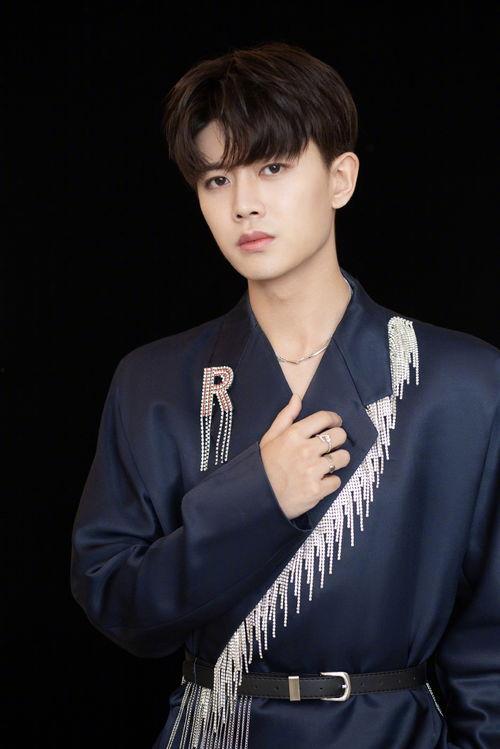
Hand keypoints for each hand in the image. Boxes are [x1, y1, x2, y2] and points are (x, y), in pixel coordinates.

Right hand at [259, 392, 349, 520]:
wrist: (257, 497)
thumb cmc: (264, 466)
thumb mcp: (269, 438)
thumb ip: (285, 417)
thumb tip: (297, 398)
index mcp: (293, 435)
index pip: (324, 418)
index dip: (334, 419)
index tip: (335, 424)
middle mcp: (305, 450)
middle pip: (340, 436)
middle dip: (339, 439)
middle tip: (332, 445)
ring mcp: (312, 470)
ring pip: (343, 458)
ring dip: (338, 460)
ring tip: (329, 464)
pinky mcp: (317, 489)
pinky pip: (337, 480)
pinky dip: (331, 482)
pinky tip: (321, 481)